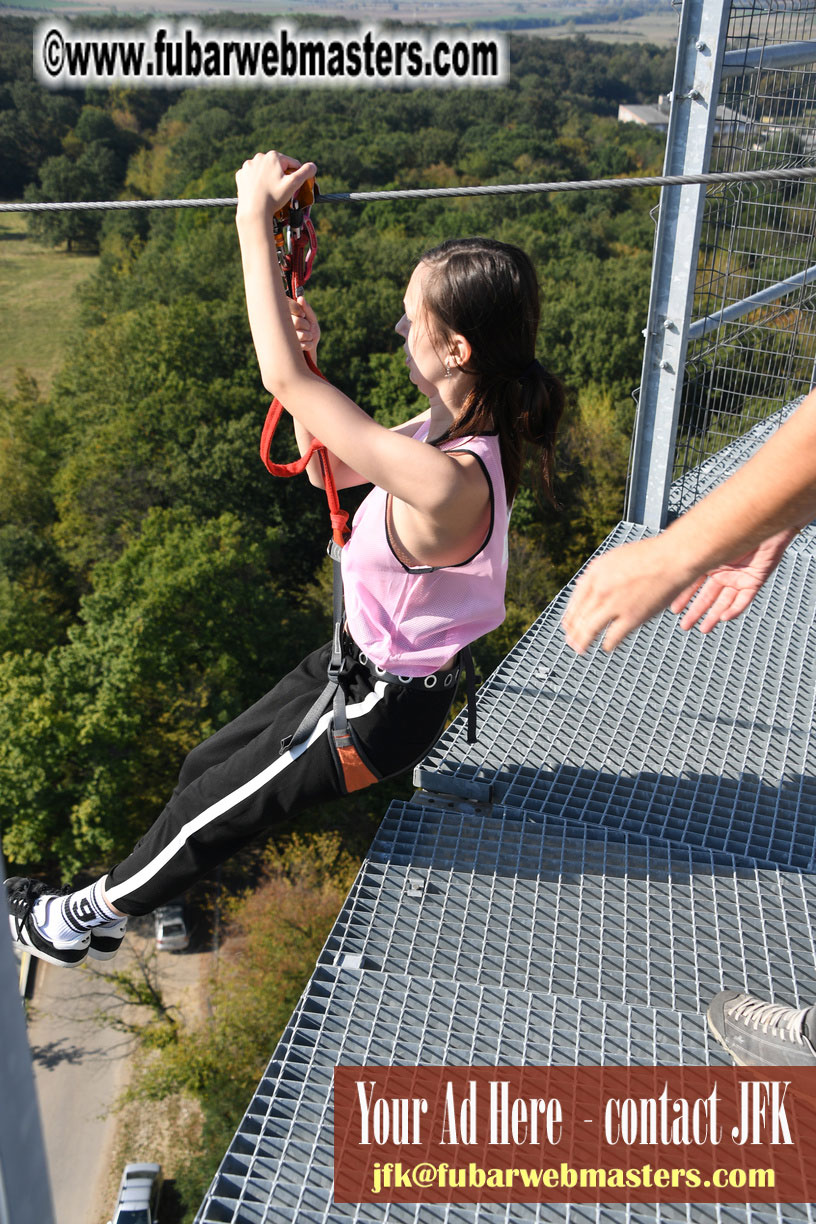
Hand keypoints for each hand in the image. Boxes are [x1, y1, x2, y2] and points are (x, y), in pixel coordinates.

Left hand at [235, 151, 316, 222]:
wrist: (254, 211)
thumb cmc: (274, 197)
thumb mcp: (293, 184)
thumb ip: (305, 173)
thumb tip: (313, 166)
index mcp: (274, 156)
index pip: (291, 164)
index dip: (295, 175)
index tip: (294, 186)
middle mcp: (260, 157)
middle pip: (277, 166)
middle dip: (280, 176)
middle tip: (280, 191)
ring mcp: (248, 166)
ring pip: (264, 171)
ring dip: (268, 178)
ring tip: (269, 191)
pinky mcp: (241, 175)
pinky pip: (252, 177)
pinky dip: (256, 182)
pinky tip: (259, 191)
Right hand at [288, 295, 319, 355]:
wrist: (312, 349)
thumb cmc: (311, 331)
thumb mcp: (312, 319)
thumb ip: (306, 309)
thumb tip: (300, 298)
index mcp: (286, 316)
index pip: (289, 308)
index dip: (299, 311)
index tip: (303, 315)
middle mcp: (283, 326)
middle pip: (296, 322)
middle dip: (306, 325)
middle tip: (307, 328)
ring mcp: (285, 338)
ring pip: (300, 334)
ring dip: (308, 336)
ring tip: (308, 337)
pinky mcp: (290, 349)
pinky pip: (302, 345)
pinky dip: (309, 345)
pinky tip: (307, 344)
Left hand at [562, 536, 694, 653]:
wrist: (674, 558)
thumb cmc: (653, 554)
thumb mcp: (618, 557)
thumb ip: (603, 573)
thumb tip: (591, 584)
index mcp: (596, 571)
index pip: (575, 599)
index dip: (570, 615)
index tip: (568, 624)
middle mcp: (600, 588)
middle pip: (579, 616)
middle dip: (573, 632)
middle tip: (570, 641)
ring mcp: (614, 604)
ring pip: (590, 629)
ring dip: (583, 641)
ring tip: (580, 649)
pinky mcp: (631, 617)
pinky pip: (612, 636)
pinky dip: (608, 644)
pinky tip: (607, 647)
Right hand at [669, 528, 794, 631]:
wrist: (762, 520)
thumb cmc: (735, 525)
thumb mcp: (707, 542)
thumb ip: (690, 552)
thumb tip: (665, 556)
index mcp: (710, 562)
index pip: (693, 584)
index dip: (683, 597)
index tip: (673, 609)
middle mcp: (723, 572)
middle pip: (707, 596)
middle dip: (696, 612)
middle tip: (685, 625)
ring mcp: (738, 577)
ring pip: (724, 602)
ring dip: (713, 616)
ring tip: (703, 629)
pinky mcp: (754, 581)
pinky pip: (743, 600)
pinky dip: (733, 610)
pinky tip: (723, 618)